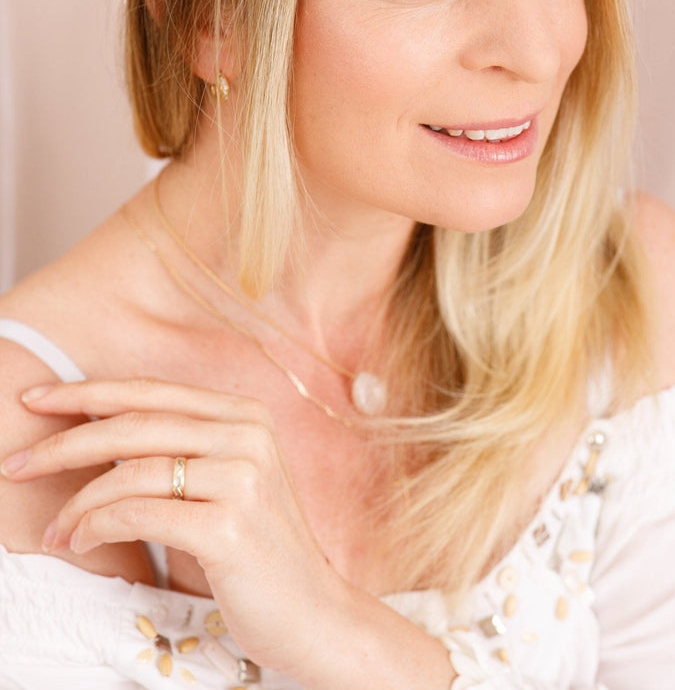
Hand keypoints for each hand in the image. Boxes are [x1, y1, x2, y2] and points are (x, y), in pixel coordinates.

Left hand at [1, 378, 348, 681]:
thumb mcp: (227, 482)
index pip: (151, 391)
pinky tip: (79, 542)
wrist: (315, 613)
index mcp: (245, 415)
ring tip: (53, 529)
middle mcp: (247, 434)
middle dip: (65, 443)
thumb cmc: (259, 550)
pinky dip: (97, 527)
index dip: (88, 393)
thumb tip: (101, 431)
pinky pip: (140, 514)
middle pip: (134, 425)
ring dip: (78, 502)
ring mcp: (243, 478)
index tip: (36, 399)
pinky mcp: (231, 526)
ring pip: (131, 472)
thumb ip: (184, 448)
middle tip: (16, 464)